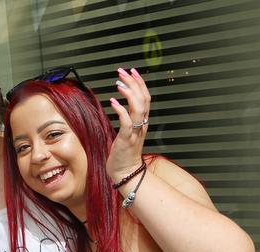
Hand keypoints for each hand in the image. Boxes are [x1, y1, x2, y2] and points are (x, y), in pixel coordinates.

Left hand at [106, 68, 150, 182]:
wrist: (125, 172)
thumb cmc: (123, 154)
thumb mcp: (127, 132)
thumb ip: (127, 119)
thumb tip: (120, 106)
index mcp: (142, 122)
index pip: (145, 97)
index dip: (140, 83)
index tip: (132, 71)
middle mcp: (141, 125)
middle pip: (143, 98)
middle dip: (134, 82)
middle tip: (124, 71)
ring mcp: (135, 132)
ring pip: (138, 107)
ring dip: (129, 93)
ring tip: (119, 83)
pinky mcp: (126, 139)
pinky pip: (126, 122)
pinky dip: (120, 110)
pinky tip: (113, 101)